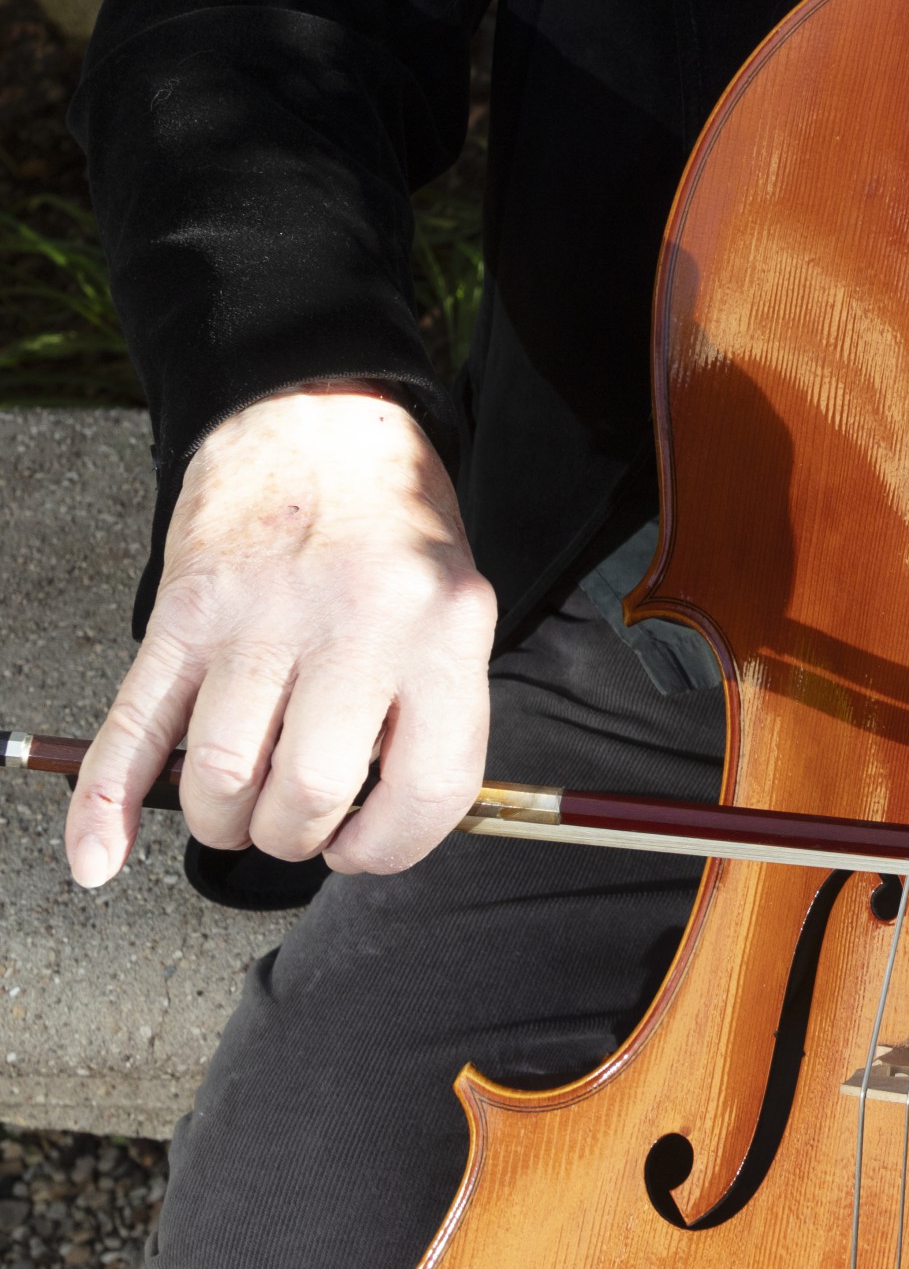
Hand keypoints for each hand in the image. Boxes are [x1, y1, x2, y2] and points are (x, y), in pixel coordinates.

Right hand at [64, 387, 497, 890]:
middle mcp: (356, 621)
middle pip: (309, 795)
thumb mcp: (450, 605)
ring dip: (222, 821)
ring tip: (240, 801)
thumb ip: (433, 710)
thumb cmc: (390, 523)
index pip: (429, 788)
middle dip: (295, 837)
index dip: (392, 846)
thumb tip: (380, 829)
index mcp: (444, 627)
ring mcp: (262, 614)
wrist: (317, 412)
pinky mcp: (186, 609)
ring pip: (219, 780)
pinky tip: (99, 856)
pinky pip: (136, 729)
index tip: (364, 847)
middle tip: (297, 820)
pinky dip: (105, 805)